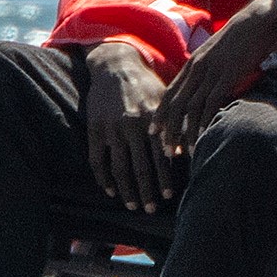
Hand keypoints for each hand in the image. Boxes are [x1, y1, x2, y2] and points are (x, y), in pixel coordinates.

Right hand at [82, 43, 177, 211]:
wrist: (115, 66)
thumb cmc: (145, 85)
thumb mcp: (164, 100)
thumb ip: (173, 124)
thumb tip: (181, 153)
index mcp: (152, 119)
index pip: (160, 156)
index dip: (164, 178)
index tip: (168, 196)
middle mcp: (131, 125)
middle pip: (140, 167)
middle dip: (146, 191)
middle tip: (151, 210)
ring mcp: (111, 128)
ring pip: (119, 167)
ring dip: (126, 190)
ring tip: (133, 206)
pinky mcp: (94, 128)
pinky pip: (97, 160)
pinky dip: (103, 178)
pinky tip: (111, 191)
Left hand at [158, 0, 276, 148]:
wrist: (260, 20)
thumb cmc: (243, 36)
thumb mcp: (218, 51)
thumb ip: (210, 67)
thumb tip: (209, 84)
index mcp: (193, 62)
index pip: (170, 93)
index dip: (160, 114)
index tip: (155, 131)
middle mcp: (197, 68)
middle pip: (175, 104)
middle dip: (168, 130)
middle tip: (166, 151)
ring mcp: (211, 72)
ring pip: (190, 108)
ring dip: (185, 132)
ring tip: (183, 152)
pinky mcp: (227, 76)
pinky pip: (210, 104)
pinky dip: (204, 122)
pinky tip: (202, 137)